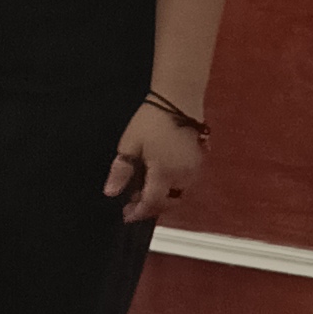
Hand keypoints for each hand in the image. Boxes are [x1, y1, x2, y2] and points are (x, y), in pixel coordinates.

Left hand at [106, 101, 205, 224]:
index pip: (152, 203)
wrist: (179, 98)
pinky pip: (187, 181)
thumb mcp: (130, 144)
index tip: (126, 215)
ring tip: (147, 187)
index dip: (138, 212)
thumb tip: (111, 193)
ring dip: (164, 196)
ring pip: (180, 193)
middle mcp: (184, 176)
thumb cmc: (151, 120)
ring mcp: (195, 168)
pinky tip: (162, 175)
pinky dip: (174, 185)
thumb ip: (121, 171)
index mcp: (165, 174)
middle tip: (134, 202)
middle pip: (169, 203)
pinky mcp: (201, 159)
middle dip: (152, 206)